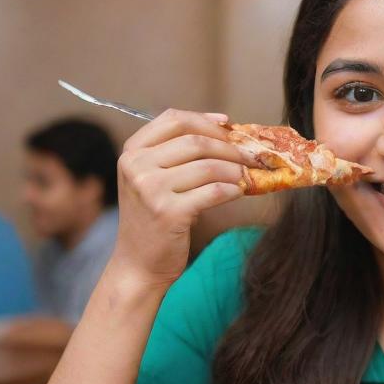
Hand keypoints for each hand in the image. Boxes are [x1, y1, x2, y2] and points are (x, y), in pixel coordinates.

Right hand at [109, 109, 251, 289]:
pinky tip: (239, 192)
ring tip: (248, 176)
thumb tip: (224, 130)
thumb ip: (175, 155)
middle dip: (230, 146)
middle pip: (195, 142)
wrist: (138, 264)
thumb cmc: (152, 220)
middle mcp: (137, 166)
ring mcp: (151, 190)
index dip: (205, 120)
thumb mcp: (151, 180)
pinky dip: (232, 189)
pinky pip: (213, 192)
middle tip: (251, 155)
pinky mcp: (169, 213)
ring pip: (208, 166)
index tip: (229, 125)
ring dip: (236, 170)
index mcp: (132, 152)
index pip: (174, 120)